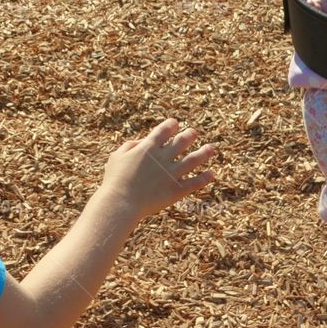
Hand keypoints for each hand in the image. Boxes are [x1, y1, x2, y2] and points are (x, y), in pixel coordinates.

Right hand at [99, 119, 215, 221]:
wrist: (121, 204)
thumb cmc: (115, 181)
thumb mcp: (116, 157)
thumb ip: (130, 146)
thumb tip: (142, 141)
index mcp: (148, 147)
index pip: (164, 130)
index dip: (171, 125)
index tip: (175, 123)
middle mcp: (163, 157)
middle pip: (182, 141)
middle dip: (189, 135)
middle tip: (193, 132)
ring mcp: (172, 173)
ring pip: (194, 159)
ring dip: (204, 152)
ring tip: (211, 148)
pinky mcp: (177, 190)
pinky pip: (195, 182)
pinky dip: (204, 178)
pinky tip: (211, 174)